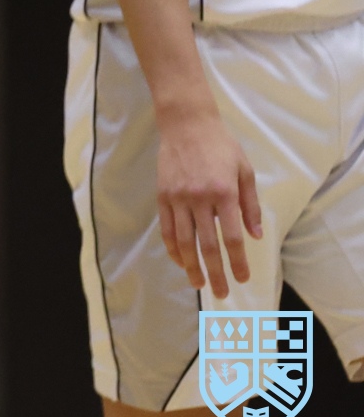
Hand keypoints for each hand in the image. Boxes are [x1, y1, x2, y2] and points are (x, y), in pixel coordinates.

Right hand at [156, 105, 260, 296]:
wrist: (186, 124)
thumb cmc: (221, 146)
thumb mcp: (244, 171)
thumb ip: (250, 205)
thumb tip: (255, 236)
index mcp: (224, 193)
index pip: (231, 236)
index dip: (237, 260)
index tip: (242, 278)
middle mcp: (199, 198)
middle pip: (206, 244)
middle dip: (214, 271)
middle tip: (220, 293)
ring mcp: (178, 198)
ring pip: (183, 240)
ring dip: (191, 265)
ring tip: (198, 283)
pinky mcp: (162, 195)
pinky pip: (167, 228)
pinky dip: (173, 247)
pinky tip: (179, 260)